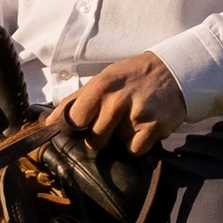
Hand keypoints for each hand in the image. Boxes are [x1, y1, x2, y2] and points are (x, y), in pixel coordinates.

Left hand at [61, 52, 186, 154]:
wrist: (174, 72)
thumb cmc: (132, 77)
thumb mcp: (103, 79)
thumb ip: (74, 102)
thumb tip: (48, 123)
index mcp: (100, 87)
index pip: (74, 123)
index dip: (78, 129)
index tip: (86, 125)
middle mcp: (116, 101)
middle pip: (94, 141)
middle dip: (101, 136)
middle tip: (115, 119)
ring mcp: (136, 115)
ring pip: (116, 147)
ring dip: (122, 138)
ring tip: (132, 118)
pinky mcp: (154, 128)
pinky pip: (135, 150)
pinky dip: (139, 143)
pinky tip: (144, 126)